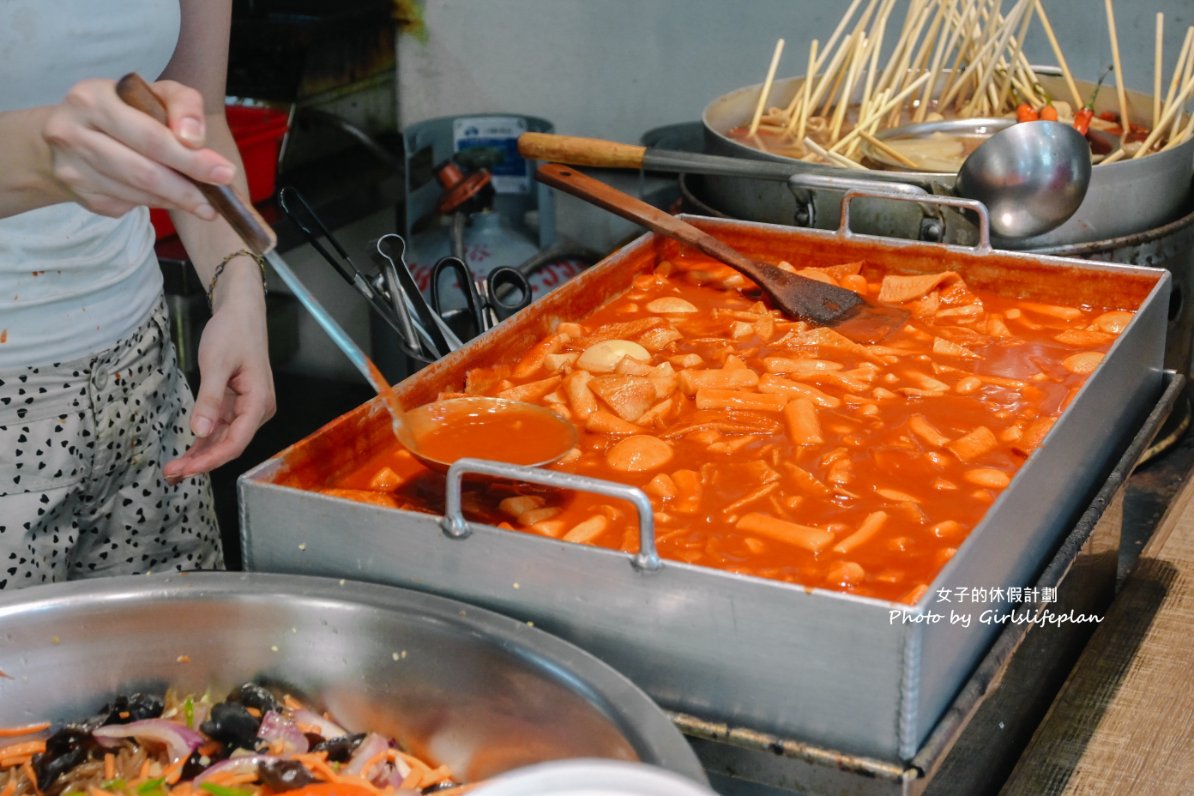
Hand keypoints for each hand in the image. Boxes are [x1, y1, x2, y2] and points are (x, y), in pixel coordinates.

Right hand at [41, 78, 234, 218]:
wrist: (71, 131)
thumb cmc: (126, 109)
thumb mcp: (156, 93)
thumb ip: (183, 105)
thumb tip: (195, 140)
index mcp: (92, 98)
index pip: (150, 136)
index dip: (190, 159)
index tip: (223, 173)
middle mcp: (72, 131)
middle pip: (143, 171)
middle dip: (187, 190)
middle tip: (217, 202)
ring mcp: (72, 166)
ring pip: (137, 193)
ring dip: (175, 201)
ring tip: (202, 203)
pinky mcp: (79, 192)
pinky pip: (128, 204)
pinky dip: (155, 203)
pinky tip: (167, 196)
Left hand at [163, 276, 274, 480]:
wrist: (241, 312)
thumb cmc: (233, 333)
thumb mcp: (217, 364)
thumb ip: (210, 399)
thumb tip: (201, 432)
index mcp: (259, 403)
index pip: (236, 442)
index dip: (211, 459)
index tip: (186, 469)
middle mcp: (257, 411)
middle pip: (230, 445)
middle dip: (202, 461)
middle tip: (171, 473)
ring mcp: (247, 409)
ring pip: (224, 439)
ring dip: (201, 455)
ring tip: (174, 469)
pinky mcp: (236, 404)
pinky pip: (220, 428)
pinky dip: (203, 441)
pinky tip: (187, 454)